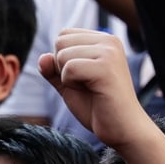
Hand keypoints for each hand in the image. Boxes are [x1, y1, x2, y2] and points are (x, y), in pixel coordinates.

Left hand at [39, 28, 150, 148]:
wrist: (121, 128)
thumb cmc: (97, 106)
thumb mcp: (68, 84)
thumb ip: (53, 69)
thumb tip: (42, 56)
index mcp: (103, 40)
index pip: (63, 35)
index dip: (62, 59)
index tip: (82, 76)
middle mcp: (109, 41)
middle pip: (60, 42)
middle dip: (62, 67)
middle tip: (85, 83)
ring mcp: (109, 52)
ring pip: (62, 55)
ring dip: (67, 77)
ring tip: (90, 87)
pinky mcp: (106, 67)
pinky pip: (68, 69)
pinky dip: (71, 84)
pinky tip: (91, 90)